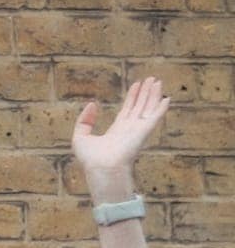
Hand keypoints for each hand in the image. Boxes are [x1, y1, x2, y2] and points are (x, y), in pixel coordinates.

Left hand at [73, 77, 167, 196]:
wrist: (101, 168)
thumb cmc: (90, 158)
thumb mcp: (80, 135)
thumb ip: (85, 120)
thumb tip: (92, 104)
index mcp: (117, 131)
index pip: (127, 111)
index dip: (132, 97)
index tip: (136, 85)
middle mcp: (129, 130)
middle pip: (140, 107)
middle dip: (145, 93)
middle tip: (151, 79)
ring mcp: (138, 130)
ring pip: (147, 108)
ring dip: (153, 95)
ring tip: (157, 81)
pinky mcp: (143, 131)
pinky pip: (154, 117)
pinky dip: (160, 108)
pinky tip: (166, 98)